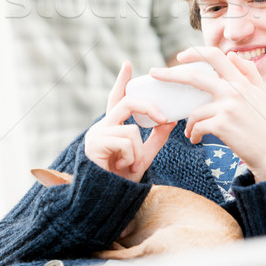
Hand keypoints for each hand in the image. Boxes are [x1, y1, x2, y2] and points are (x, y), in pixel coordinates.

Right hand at [85, 62, 175, 182]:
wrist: (106, 202)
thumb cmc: (121, 181)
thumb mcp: (143, 156)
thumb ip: (155, 138)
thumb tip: (171, 120)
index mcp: (112, 126)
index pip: (117, 97)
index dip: (122, 80)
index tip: (128, 64)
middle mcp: (102, 126)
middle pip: (128, 102)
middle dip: (150, 108)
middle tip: (165, 118)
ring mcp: (96, 134)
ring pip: (131, 129)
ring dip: (137, 151)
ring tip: (128, 166)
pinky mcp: (95, 144)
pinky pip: (126, 142)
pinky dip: (130, 157)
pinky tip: (120, 168)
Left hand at [150, 47, 265, 182]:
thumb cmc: (265, 124)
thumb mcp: (262, 94)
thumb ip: (249, 72)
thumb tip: (232, 54)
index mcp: (242, 80)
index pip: (215, 55)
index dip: (195, 53)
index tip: (180, 57)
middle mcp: (234, 90)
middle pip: (195, 76)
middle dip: (170, 74)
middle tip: (154, 74)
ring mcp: (228, 107)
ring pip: (194, 110)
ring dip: (189, 123)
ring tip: (190, 132)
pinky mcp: (222, 125)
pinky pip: (197, 126)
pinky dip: (194, 134)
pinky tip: (196, 139)